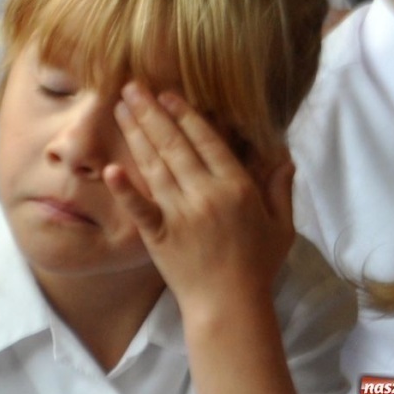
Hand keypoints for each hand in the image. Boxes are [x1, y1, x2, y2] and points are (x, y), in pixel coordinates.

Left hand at [105, 83, 295, 314]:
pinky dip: (124, 190)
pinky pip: (139, 209)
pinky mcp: (158, 235)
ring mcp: (180, 214)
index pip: (207, 140)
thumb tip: (284, 154)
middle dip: (152, 112)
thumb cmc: (257, 265)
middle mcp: (206, 194)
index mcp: (236, 187)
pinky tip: (109, 169)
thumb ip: (280, 188)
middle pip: (174, 145)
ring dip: (136, 134)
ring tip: (121, 107)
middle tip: (133, 86)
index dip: (185, 114)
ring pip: (155, 165)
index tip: (167, 93)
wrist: (229, 307)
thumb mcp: (282, 225)